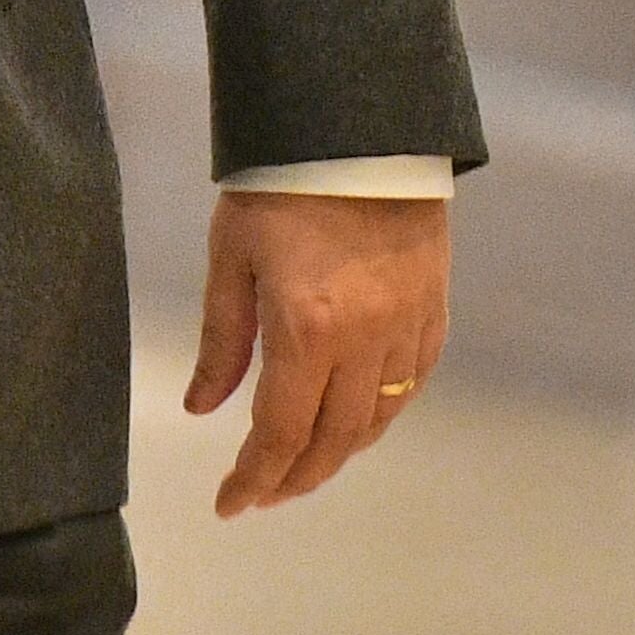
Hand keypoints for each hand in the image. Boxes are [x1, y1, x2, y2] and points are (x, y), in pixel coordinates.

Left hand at [183, 189, 448, 517]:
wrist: (361, 129)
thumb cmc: (280, 184)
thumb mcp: (231, 256)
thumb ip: (221, 340)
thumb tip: (201, 408)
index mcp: (306, 329)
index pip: (280, 434)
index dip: (254, 479)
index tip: (230, 506)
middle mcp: (364, 341)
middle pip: (333, 442)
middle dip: (294, 478)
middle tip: (262, 493)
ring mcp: (406, 328)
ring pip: (376, 421)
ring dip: (338, 453)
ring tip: (302, 462)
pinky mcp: (433, 312)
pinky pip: (411, 384)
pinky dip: (381, 414)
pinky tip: (355, 418)